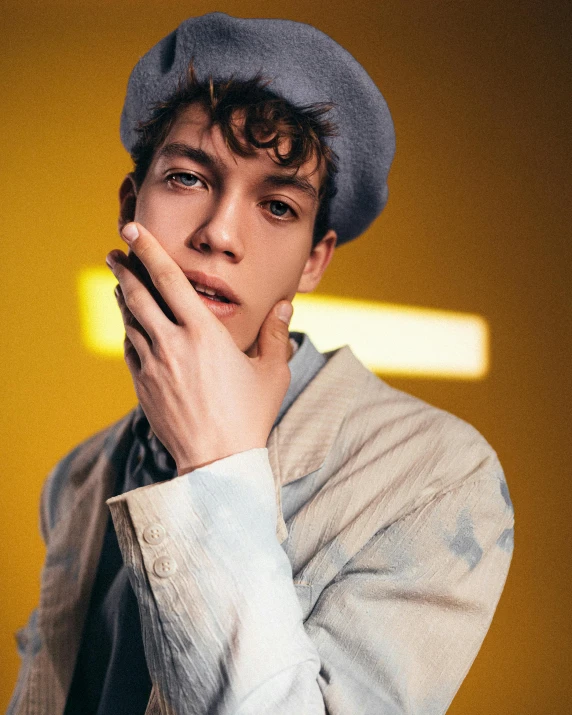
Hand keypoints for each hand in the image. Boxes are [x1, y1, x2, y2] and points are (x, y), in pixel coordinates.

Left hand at [106, 222, 293, 474]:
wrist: (217, 462)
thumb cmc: (249, 415)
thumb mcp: (271, 372)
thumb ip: (275, 334)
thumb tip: (285, 306)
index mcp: (203, 333)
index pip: (169, 279)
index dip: (149, 249)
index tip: (133, 229)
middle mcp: (172, 343)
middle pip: (138, 294)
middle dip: (125, 268)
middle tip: (115, 250)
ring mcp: (152, 365)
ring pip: (130, 320)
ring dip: (123, 296)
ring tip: (120, 281)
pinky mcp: (142, 386)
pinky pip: (130, 348)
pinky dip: (129, 329)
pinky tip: (131, 324)